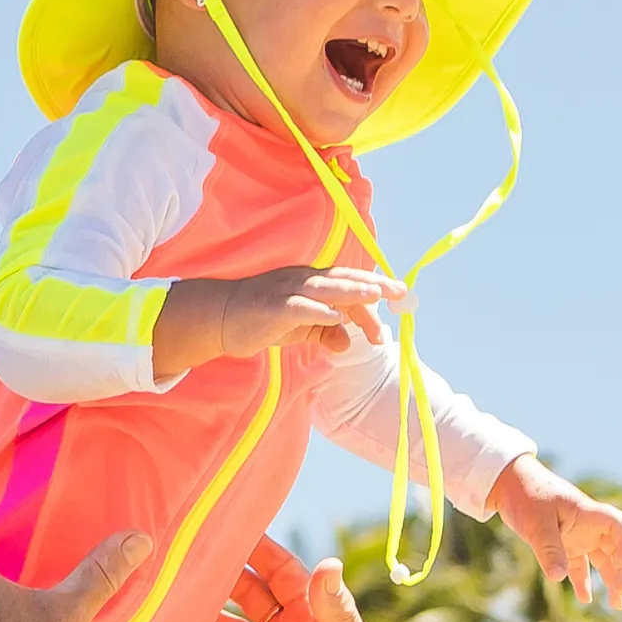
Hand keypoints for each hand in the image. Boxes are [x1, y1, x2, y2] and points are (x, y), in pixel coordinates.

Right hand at [152, 265, 393, 380]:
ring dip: (352, 291)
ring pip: (326, 288)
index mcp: (313, 283)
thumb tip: (347, 341)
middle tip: (400, 292)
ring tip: (375, 295)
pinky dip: (319, 312)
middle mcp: (304, 280)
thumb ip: (326, 332)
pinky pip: (300, 308)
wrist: (221, 318)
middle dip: (374, 285)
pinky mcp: (274, 307)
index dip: (374, 292)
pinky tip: (336, 317)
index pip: (349, 284)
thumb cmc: (262, 320)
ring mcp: (288, 291)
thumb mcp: (300, 328)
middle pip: (345, 280)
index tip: (400, 301)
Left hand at [489, 457, 621, 607]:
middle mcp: (587, 525)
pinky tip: (586, 600)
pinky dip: (583, 581)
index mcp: (587, 514)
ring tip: (617, 604)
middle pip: (615, 548)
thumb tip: (558, 577)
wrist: (509, 484)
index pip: (617, 525)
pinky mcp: (564, 544)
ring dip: (611, 579)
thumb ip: (549, 550)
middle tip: (621, 594)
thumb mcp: (536, 524)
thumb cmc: (526, 496)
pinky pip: (580, 565)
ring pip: (602, 559)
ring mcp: (578, 535)